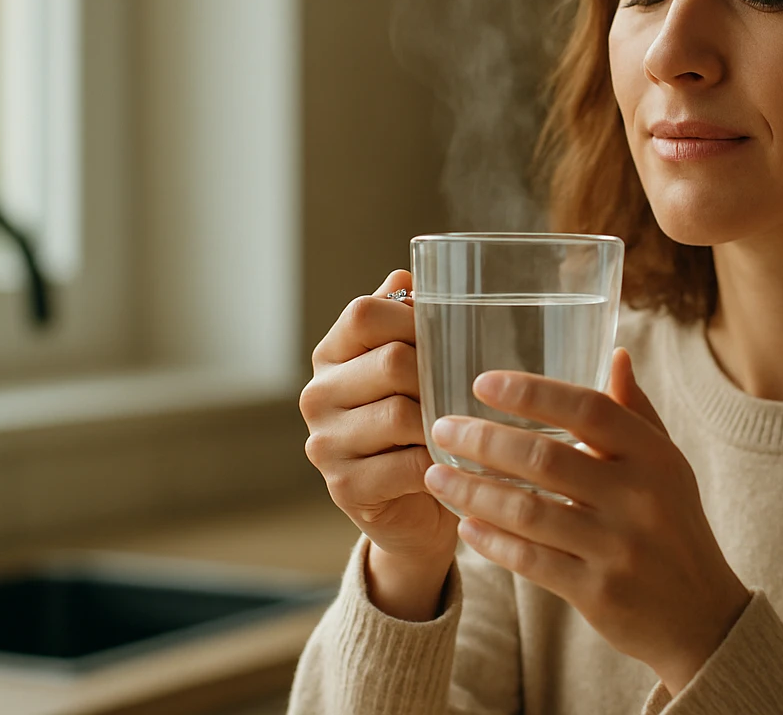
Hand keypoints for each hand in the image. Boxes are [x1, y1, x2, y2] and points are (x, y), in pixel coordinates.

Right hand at [301, 269, 457, 567]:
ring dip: (441, 421)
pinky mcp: (345, 489)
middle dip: (437, 376)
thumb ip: (406, 320)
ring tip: (463, 426)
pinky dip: (438, 462)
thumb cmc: (419, 424)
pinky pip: (407, 465)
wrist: (414, 509)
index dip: (413, 319)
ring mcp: (325, 445)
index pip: (365, 313)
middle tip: (464, 391)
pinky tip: (453, 462)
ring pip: (400, 414)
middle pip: (391, 361)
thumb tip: (408, 273)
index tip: (447, 338)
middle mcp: (317, 396)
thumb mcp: (412, 368)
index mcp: (332, 355)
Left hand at [422, 348, 751, 694]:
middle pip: (546, 458)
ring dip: (473, 490)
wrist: (702, 615)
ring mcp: (617, 548)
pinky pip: (530, 560)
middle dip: (483, 440)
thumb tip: (616, 353)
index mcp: (654, 457)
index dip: (533, 392)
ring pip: (527, 511)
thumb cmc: (675, 526)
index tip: (484, 383)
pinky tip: (466, 524)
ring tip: (436, 474)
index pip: (589, 409)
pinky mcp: (597, 592)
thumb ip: (636, 413)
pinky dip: (492, 540)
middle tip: (442, 427)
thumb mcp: (668, 466)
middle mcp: (638, 498)